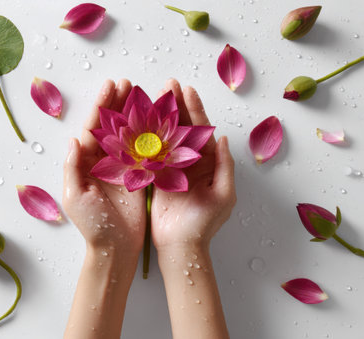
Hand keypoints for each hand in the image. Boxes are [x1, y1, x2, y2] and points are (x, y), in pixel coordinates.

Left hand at [63, 79, 145, 254]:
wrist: (115, 247)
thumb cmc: (92, 225)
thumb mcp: (75, 196)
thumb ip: (73, 167)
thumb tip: (74, 138)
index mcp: (85, 163)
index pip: (93, 127)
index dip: (101, 105)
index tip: (111, 85)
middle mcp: (103, 161)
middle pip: (110, 125)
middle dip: (118, 103)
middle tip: (128, 82)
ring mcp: (122, 167)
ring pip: (128, 133)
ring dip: (134, 113)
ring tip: (141, 93)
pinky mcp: (139, 175)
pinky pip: (143, 150)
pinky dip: (148, 134)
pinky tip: (155, 118)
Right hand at [151, 79, 235, 250]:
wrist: (181, 246)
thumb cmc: (205, 223)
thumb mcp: (224, 194)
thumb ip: (224, 165)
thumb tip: (221, 137)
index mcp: (207, 163)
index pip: (200, 130)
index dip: (194, 109)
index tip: (186, 89)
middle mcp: (189, 161)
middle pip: (182, 128)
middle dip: (176, 105)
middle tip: (168, 84)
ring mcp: (171, 168)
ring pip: (165, 136)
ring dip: (160, 116)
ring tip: (153, 96)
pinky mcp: (155, 177)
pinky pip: (151, 153)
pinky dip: (145, 137)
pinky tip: (139, 121)